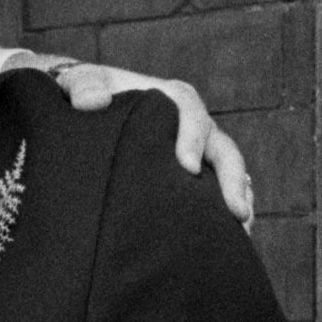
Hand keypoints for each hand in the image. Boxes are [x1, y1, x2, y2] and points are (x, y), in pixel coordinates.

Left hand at [4, 54, 255, 223]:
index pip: (190, 110)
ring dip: (239, 198)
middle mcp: (190, 124)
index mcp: (168, 98)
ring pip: (229, 171)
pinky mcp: (193, 176)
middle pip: (223, 147)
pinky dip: (227, 212)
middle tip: (235, 210)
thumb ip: (83, 86)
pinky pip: (219, 192)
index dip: (193, 137)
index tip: (188, 167)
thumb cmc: (83, 95)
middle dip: (231, 178)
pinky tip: (233, 237)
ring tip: (243, 230)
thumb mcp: (78, 83)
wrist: (85, 111)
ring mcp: (197, 150)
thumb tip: (92, 103)